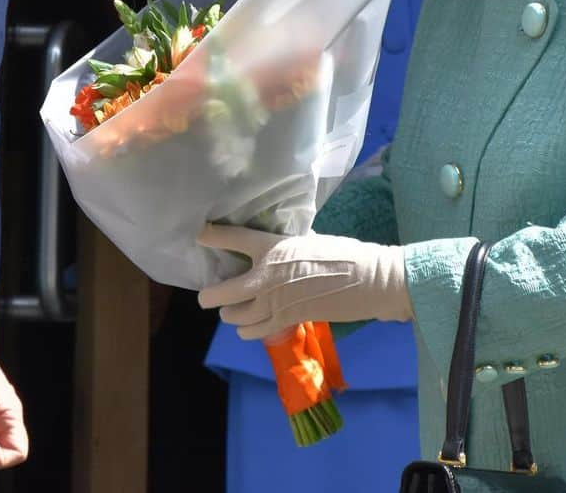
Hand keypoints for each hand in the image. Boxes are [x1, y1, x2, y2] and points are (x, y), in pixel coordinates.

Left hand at [196, 224, 411, 338]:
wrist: (366, 280)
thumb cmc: (341, 253)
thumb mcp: (308, 240)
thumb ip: (286, 245)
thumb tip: (278, 245)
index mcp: (271, 248)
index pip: (234, 239)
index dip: (214, 237)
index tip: (199, 234)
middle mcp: (266, 276)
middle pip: (225, 291)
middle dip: (210, 296)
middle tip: (204, 297)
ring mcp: (275, 303)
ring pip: (238, 316)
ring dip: (230, 314)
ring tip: (228, 311)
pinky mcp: (287, 320)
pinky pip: (258, 330)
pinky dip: (248, 330)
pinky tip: (246, 327)